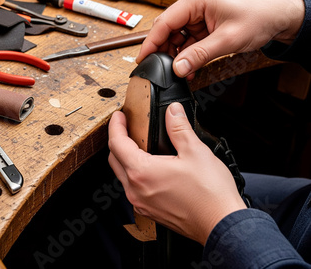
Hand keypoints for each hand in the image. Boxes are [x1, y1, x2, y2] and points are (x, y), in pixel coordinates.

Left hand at [108, 103, 246, 244]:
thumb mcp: (195, 151)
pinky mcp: (149, 211)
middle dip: (118, 141)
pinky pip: (133, 190)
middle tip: (127, 128)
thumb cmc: (210, 193)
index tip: (119, 116)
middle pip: (114, 159)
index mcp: (142, 171)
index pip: (116, 143)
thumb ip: (179, 128)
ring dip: (125, 159)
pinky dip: (135, 176)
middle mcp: (135, 189)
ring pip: (122, 176)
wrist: (221, 224)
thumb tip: (173, 111)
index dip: (116, 126)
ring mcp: (140, 203)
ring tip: (139, 147)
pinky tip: (150, 170)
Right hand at [137, 0, 304, 78]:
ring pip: (176, 36)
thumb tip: (177, 68)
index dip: (150, 43)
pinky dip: (187, 53)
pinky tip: (189, 66)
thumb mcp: (228, 39)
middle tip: (161, 70)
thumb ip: (199, 55)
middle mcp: (194, 4)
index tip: (142, 60)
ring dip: (177, 54)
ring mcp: (198, 13)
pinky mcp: (204, 22)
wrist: (280, 15)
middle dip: (164, 51)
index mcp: (195, 0)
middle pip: (167, 29)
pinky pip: (188, 39)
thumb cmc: (260, 16)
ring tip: (180, 71)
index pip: (164, 22)